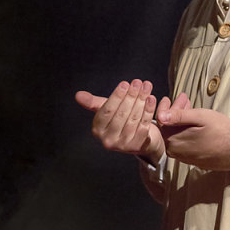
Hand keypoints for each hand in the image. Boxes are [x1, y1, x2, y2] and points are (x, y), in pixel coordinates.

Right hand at [75, 80, 190, 164]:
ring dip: (141, 100)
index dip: (117, 96)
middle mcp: (108, 140)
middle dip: (131, 96)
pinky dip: (149, 110)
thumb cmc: (121, 121)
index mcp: (98, 130)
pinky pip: (144, 124)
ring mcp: (123, 145)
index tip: (125, 83)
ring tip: (146, 87)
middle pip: (121, 114)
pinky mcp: (137, 146)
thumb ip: (94, 103)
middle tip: (138, 82)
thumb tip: (77, 95)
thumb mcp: (107, 111)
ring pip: (133, 118)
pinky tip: (152, 99)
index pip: (107, 110)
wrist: (141, 140)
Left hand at [157, 105, 229, 172]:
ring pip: (177, 135)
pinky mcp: (192, 160)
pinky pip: (184, 143)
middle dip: (175, 112)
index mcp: (174, 140)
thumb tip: (160, 115)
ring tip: (190, 108)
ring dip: (181, 121)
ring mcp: (183, 157)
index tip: (170, 98)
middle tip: (184, 99)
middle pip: (169, 128)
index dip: (166, 107)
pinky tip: (195, 125)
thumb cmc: (221, 131)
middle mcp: (175, 151)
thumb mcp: (200, 117)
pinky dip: (186, 131)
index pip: (162, 121)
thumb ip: (179, 116)